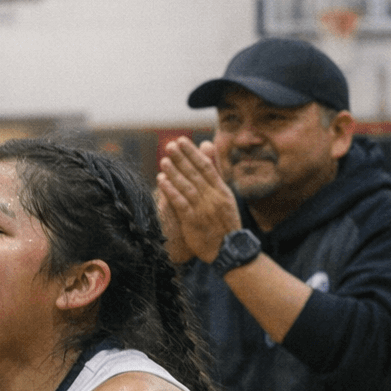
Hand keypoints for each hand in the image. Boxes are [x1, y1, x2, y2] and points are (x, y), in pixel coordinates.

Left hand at [156, 137, 241, 263]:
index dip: (193, 153)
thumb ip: (215, 175)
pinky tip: (161, 182)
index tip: (182, 141)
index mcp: (222, 191)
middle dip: (182, 159)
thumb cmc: (224, 223)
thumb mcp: (225, 198)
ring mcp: (204, 210)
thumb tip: (208, 149)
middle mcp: (214, 198)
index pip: (207, 167)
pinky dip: (171, 192)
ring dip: (175, 173)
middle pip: (196, 175)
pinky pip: (181, 204)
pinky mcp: (194, 221)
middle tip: (170, 145)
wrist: (228, 250)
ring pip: (188, 187)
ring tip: (164, 160)